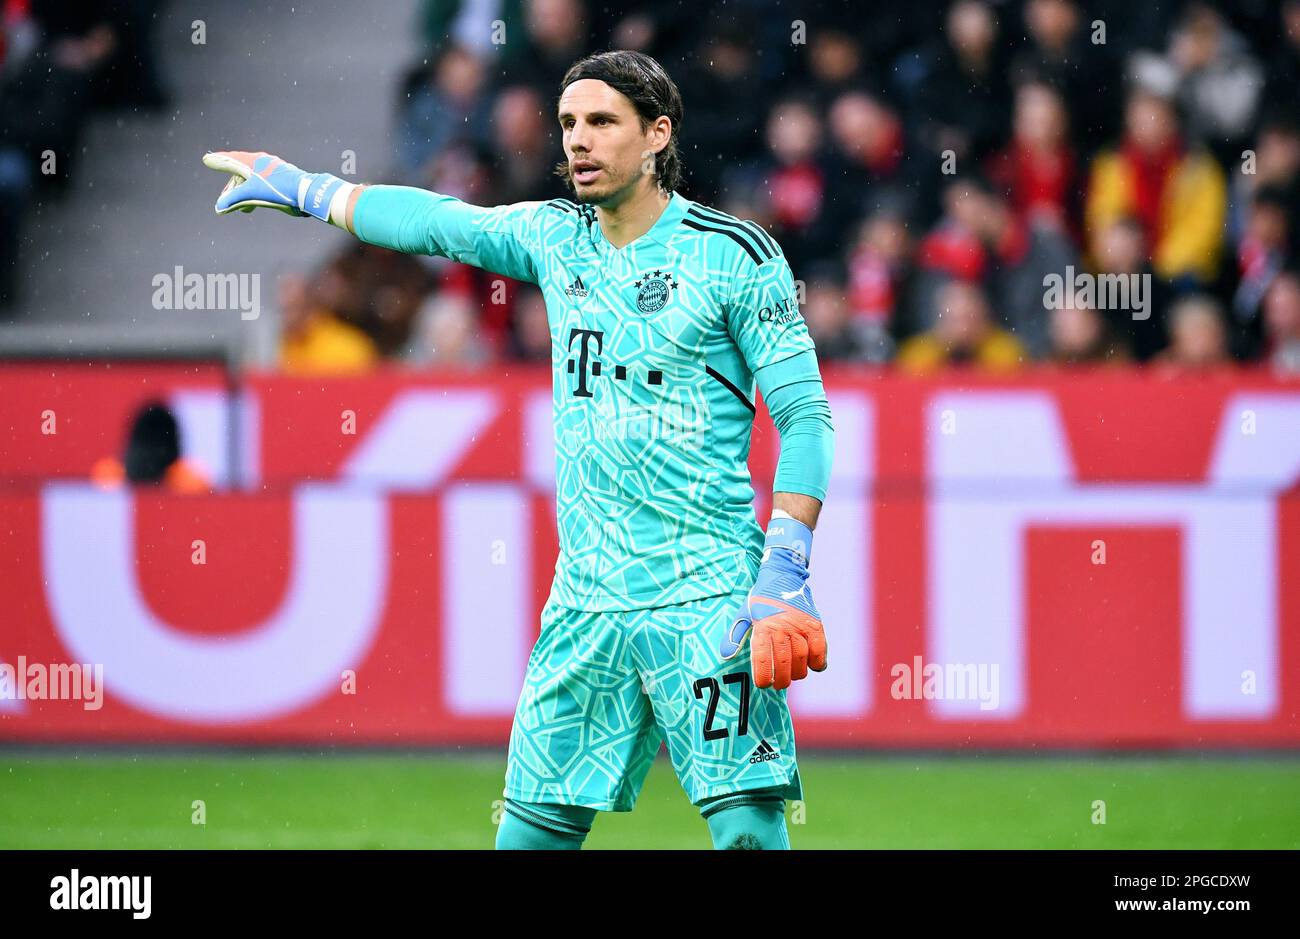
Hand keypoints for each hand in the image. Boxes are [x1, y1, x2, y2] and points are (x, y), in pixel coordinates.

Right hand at [203, 151, 309, 215]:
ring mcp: (273, 170)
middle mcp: (262, 163)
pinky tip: (257, 205)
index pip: (231, 160)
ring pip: (253, 181)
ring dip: (245, 194)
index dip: (219, 161)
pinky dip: (256, 195)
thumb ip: (234, 200)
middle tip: (225, 198)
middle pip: (241, 172)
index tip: (207, 160)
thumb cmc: (279, 189)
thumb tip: (219, 207)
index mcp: (253, 161)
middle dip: (232, 187)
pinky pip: (263, 186)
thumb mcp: (252, 194)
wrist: (307, 192)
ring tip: (242, 208)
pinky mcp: (282, 179)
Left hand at [720, 516, 827, 688]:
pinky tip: (814, 666)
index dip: (764, 676)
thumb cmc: (762, 600)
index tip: (764, 685)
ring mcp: (800, 625)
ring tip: (794, 675)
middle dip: (782, 679)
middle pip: (784, 663)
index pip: (763, 659)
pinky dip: (818, 661)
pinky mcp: (814, 623)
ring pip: (802, 658)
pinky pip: (819, 648)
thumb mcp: (745, 614)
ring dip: (799, 672)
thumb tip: (725, 655)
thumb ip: (735, 636)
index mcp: (763, 626)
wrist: (784, 576)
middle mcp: (781, 627)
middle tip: (780, 684)